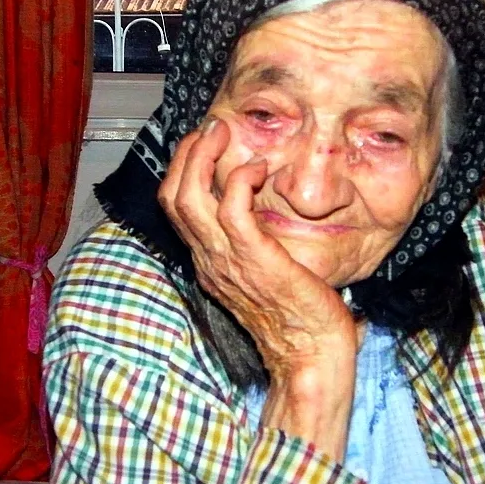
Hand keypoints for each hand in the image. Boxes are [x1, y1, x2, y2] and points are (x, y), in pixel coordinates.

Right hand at [158, 118, 356, 375]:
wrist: (311, 354)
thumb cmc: (298, 316)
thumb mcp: (262, 276)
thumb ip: (252, 247)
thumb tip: (260, 216)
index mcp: (209, 262)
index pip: (176, 208)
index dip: (184, 170)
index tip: (205, 144)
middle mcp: (209, 259)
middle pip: (172, 197)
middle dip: (187, 154)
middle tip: (211, 129)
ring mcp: (227, 260)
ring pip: (190, 197)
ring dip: (203, 156)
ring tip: (222, 133)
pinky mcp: (254, 258)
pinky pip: (231, 207)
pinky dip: (239, 178)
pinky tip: (259, 169)